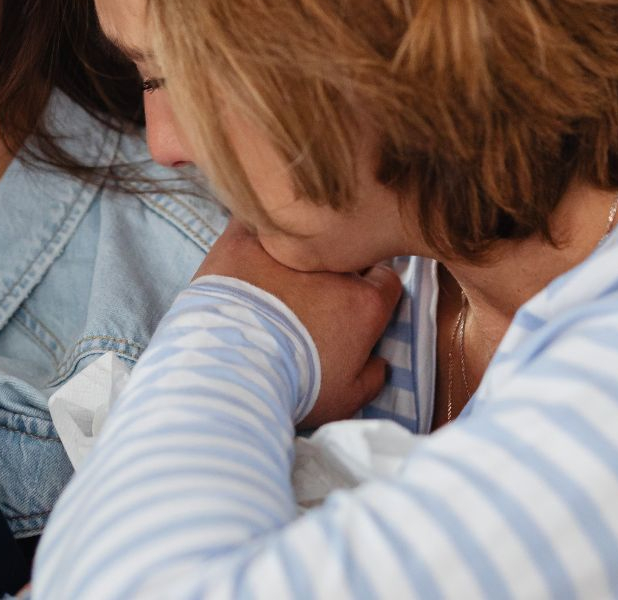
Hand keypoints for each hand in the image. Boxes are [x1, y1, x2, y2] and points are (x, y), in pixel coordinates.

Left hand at [194, 221, 400, 426]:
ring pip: (299, 234)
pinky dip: (253, 231)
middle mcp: (332, 267)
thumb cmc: (291, 390)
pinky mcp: (243, 241)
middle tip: (309, 295)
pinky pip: (253, 219)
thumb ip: (371, 376)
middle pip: (344, 253)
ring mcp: (287, 249)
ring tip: (275, 274)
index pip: (386, 279)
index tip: (352, 304)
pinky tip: (245, 249)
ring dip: (293, 249)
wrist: (231, 373)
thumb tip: (380, 363)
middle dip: (335, 268)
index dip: (371, 291)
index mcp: (363, 302)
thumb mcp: (345, 399)